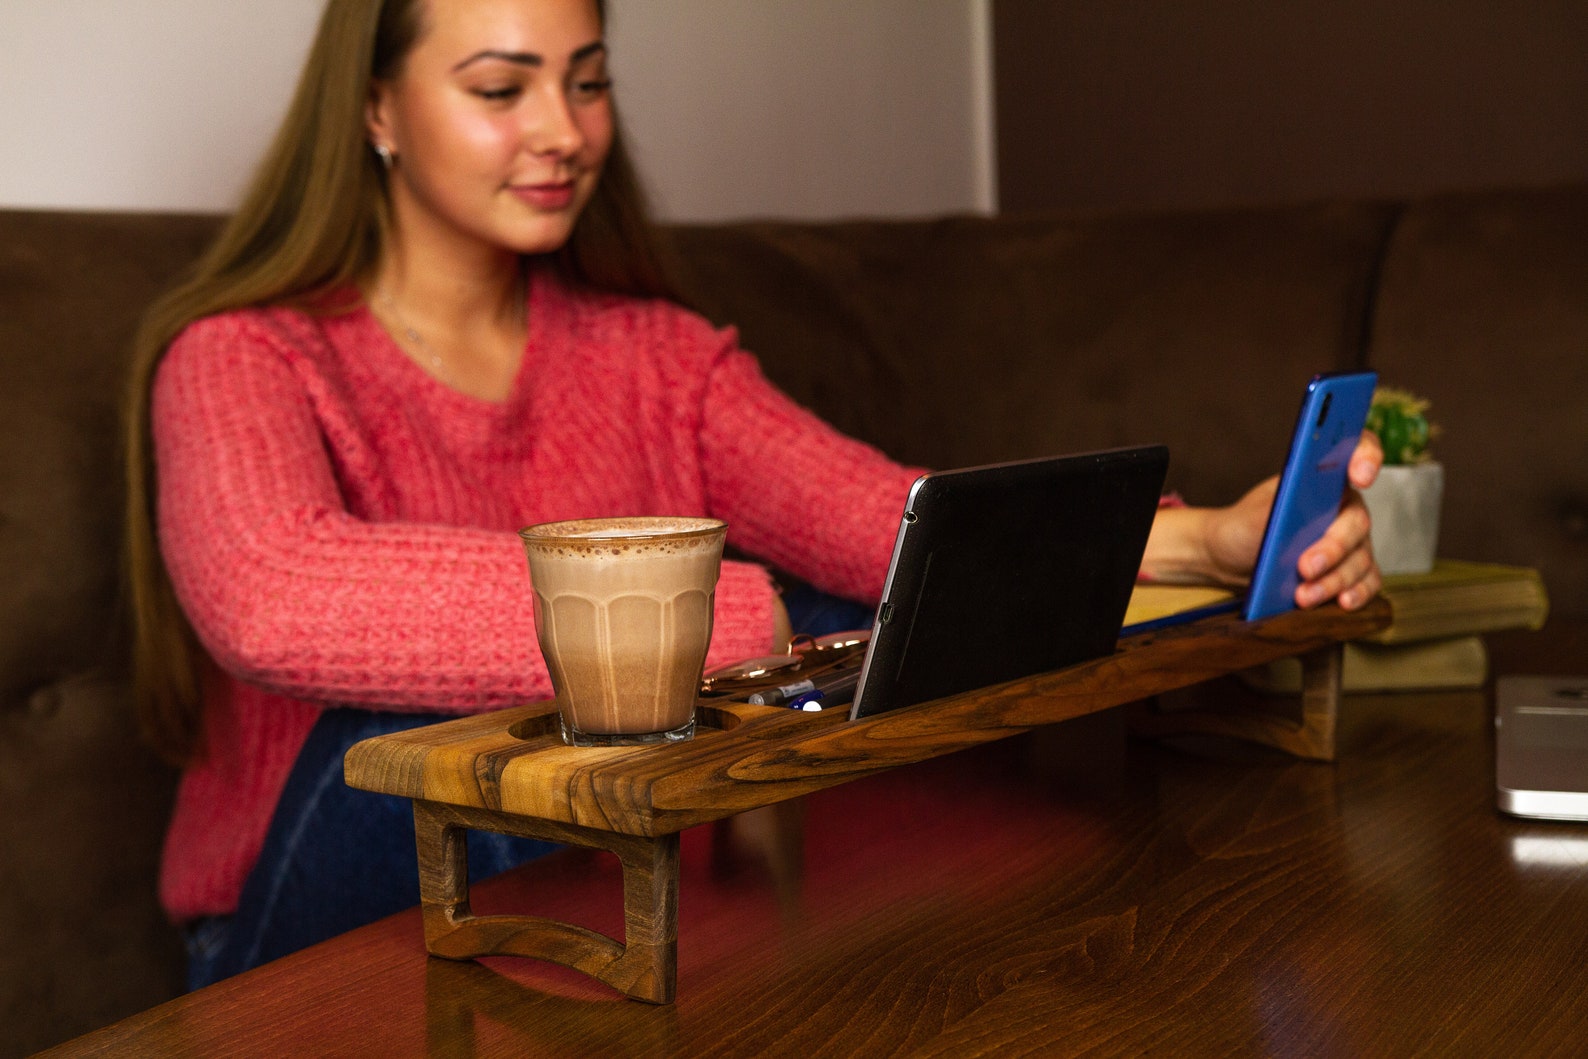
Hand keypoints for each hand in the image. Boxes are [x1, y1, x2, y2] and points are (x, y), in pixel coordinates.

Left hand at [1203, 431, 1383, 609]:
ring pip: (1360, 559)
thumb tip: (1296, 517)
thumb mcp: (1252, 517)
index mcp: (1325, 478)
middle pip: (1357, 523)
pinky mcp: (1349, 571)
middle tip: (1305, 567)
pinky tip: (1341, 603)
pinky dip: (1356, 594)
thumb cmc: (1244, 528)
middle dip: (1332, 548)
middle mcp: (1344, 507)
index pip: (1359, 452)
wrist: (1231, 560)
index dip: (1367, 457)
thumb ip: (1276, 513)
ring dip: (1334, 580)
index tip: (1360, 477)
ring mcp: (1351, 541)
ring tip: (1302, 596)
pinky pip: (1366, 582)